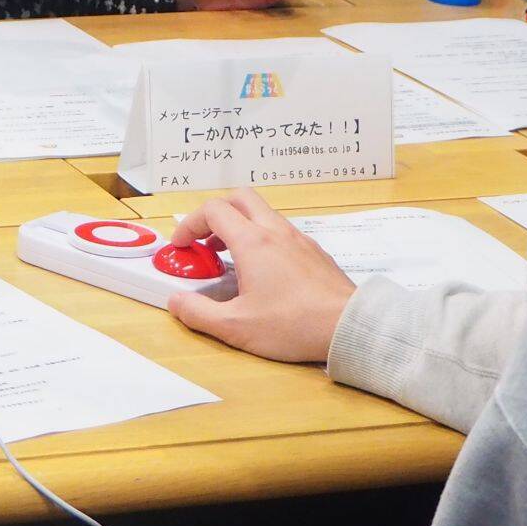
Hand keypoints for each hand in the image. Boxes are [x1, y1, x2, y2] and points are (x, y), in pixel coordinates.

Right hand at [165, 188, 355, 361]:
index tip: (183, 246)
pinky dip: (264, 240)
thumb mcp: (236, 326)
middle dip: (216, 213)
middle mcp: (276, 232)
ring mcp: (299, 240)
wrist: (350, 327)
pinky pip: (282, 232)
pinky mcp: (315, 253)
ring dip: (240, 227)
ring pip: (263, 214)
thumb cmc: (295, 324)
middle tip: (205, 240)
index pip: (213, 210)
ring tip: (230, 258)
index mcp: (253, 242)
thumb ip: (199, 313)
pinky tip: (264, 272)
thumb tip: (176, 302)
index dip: (190, 224)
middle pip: (240, 198)